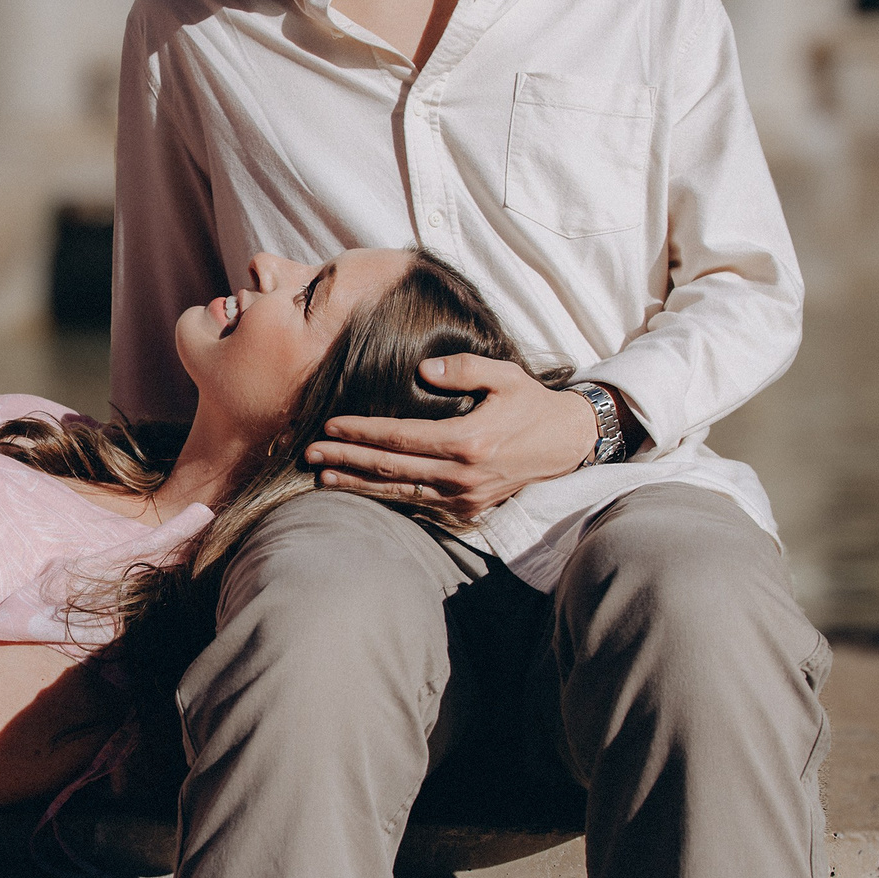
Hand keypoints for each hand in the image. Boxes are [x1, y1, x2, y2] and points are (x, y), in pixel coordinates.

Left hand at [305, 355, 598, 519]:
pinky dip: (386, 497)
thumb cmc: (532, 404)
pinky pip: (418, 504)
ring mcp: (464, 497)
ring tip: (324, 476)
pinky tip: (361, 490)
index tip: (330, 424)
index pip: (400, 438)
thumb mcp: (505, 376)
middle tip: (310, 454)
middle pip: (391, 469)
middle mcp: (462, 475)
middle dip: (346, 459)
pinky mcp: (468, 509)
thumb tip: (425, 370)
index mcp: (468, 441)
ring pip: (399, 492)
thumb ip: (464, 369)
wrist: (568, 445)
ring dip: (358, 484)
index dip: (362, 432)